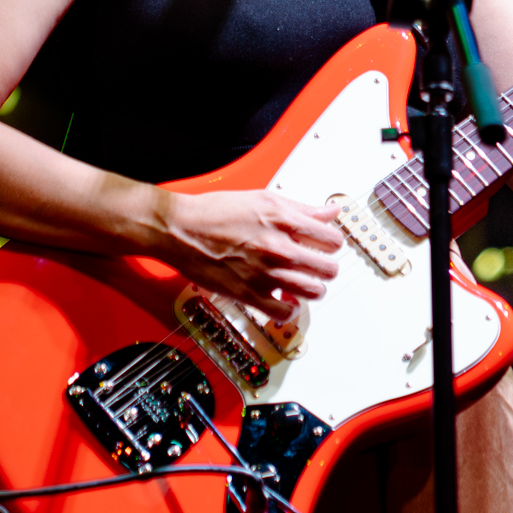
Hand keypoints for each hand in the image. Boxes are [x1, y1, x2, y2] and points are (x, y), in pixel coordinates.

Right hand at [155, 190, 342, 313]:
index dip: (332, 243)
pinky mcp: (250, 294)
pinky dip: (290, 310)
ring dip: (313, 289)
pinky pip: (285, 313)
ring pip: (313, 292)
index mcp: (284, 221)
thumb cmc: (214, 212)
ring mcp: (265, 273)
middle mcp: (278, 248)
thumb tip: (330, 211)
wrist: (179, 229)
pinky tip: (285, 300)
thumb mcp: (263, 199)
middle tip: (318, 266)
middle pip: (328, 268)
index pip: (332, 239)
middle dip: (326, 267)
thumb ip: (301, 208)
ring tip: (305, 283)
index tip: (326, 246)